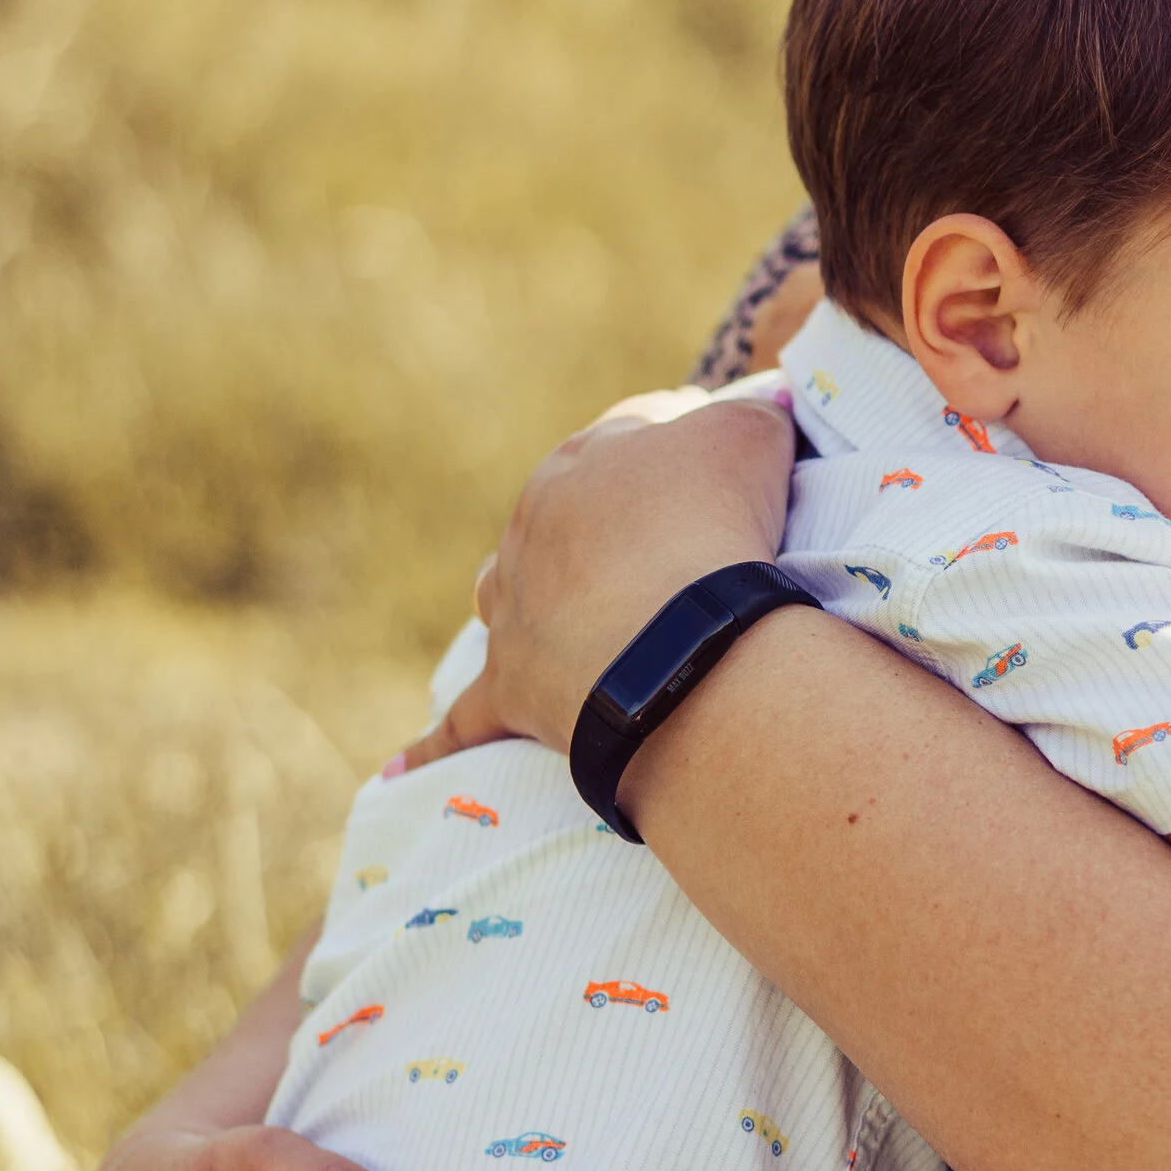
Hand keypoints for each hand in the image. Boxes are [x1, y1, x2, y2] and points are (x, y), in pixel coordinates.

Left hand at [401, 383, 795, 772]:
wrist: (676, 637)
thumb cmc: (715, 526)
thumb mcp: (753, 439)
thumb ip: (757, 411)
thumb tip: (768, 400)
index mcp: (588, 458)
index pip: (634, 434)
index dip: (683, 446)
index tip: (724, 473)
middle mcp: (535, 524)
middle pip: (567, 510)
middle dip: (609, 521)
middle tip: (673, 547)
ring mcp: (515, 606)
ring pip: (505, 589)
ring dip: (528, 595)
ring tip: (564, 612)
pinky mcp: (511, 688)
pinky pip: (466, 721)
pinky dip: (438, 743)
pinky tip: (401, 770)